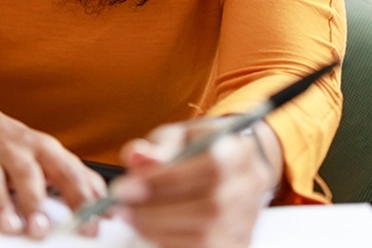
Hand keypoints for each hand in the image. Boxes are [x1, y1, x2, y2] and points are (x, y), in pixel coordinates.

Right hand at [0, 98, 107, 239]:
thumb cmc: (15, 145)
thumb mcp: (48, 154)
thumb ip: (77, 177)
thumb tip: (109, 207)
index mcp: (42, 149)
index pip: (67, 173)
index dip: (81, 199)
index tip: (91, 225)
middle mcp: (14, 150)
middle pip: (27, 173)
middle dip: (34, 201)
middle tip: (41, 229)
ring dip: (0, 203)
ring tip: (9, 226)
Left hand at [112, 119, 278, 247]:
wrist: (230, 166)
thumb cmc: (198, 147)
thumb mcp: (178, 136)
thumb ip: (159, 146)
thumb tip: (137, 157)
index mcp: (239, 151)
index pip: (211, 167)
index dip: (167, 179)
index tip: (126, 187)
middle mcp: (250, 186)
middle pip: (209, 207)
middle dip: (156, 210)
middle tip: (121, 206)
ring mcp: (248, 219)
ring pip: (206, 235)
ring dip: (159, 229)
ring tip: (131, 216)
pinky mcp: (239, 242)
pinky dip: (170, 242)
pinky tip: (150, 230)